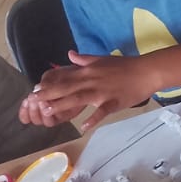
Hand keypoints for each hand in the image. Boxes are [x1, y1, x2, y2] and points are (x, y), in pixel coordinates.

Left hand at [21, 52, 154, 131]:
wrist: (146, 71)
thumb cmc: (124, 65)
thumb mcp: (101, 59)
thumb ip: (83, 59)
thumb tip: (69, 54)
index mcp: (88, 71)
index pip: (65, 77)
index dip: (49, 84)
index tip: (36, 89)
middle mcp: (92, 81)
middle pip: (67, 88)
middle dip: (50, 94)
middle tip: (34, 101)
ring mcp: (102, 92)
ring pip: (79, 98)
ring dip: (63, 104)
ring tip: (49, 111)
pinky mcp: (114, 102)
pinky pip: (102, 112)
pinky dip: (93, 119)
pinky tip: (83, 127)